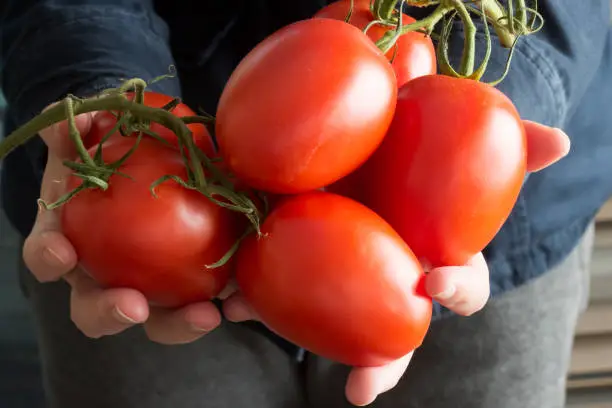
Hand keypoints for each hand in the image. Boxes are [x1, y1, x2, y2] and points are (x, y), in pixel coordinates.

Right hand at [22, 108, 221, 343]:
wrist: (152, 162)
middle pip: (97, 309)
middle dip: (110, 313)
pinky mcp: (195, 284)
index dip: (49, 259)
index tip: (63, 252)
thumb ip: (77, 127)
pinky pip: (209, 300)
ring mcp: (151, 286)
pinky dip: (228, 304)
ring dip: (178, 324)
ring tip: (206, 315)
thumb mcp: (94, 136)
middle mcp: (106, 275)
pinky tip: (243, 301)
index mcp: (74, 242)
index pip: (49, 258)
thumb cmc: (116, 154)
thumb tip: (74, 115)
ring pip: (158, 319)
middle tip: (132, 306)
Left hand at [224, 120, 570, 405]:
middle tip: (365, 387)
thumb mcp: (460, 135)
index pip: (461, 287)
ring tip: (267, 328)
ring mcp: (345, 280)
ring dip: (304, 336)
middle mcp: (390, 279)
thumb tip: (560, 140)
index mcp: (436, 257)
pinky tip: (230, 298)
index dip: (456, 289)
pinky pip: (279, 292)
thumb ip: (507, 141)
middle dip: (385, 364)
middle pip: (396, 336)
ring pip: (332, 327)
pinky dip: (255, 297)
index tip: (436, 280)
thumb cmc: (419, 147)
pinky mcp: (299, 265)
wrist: (362, 135)